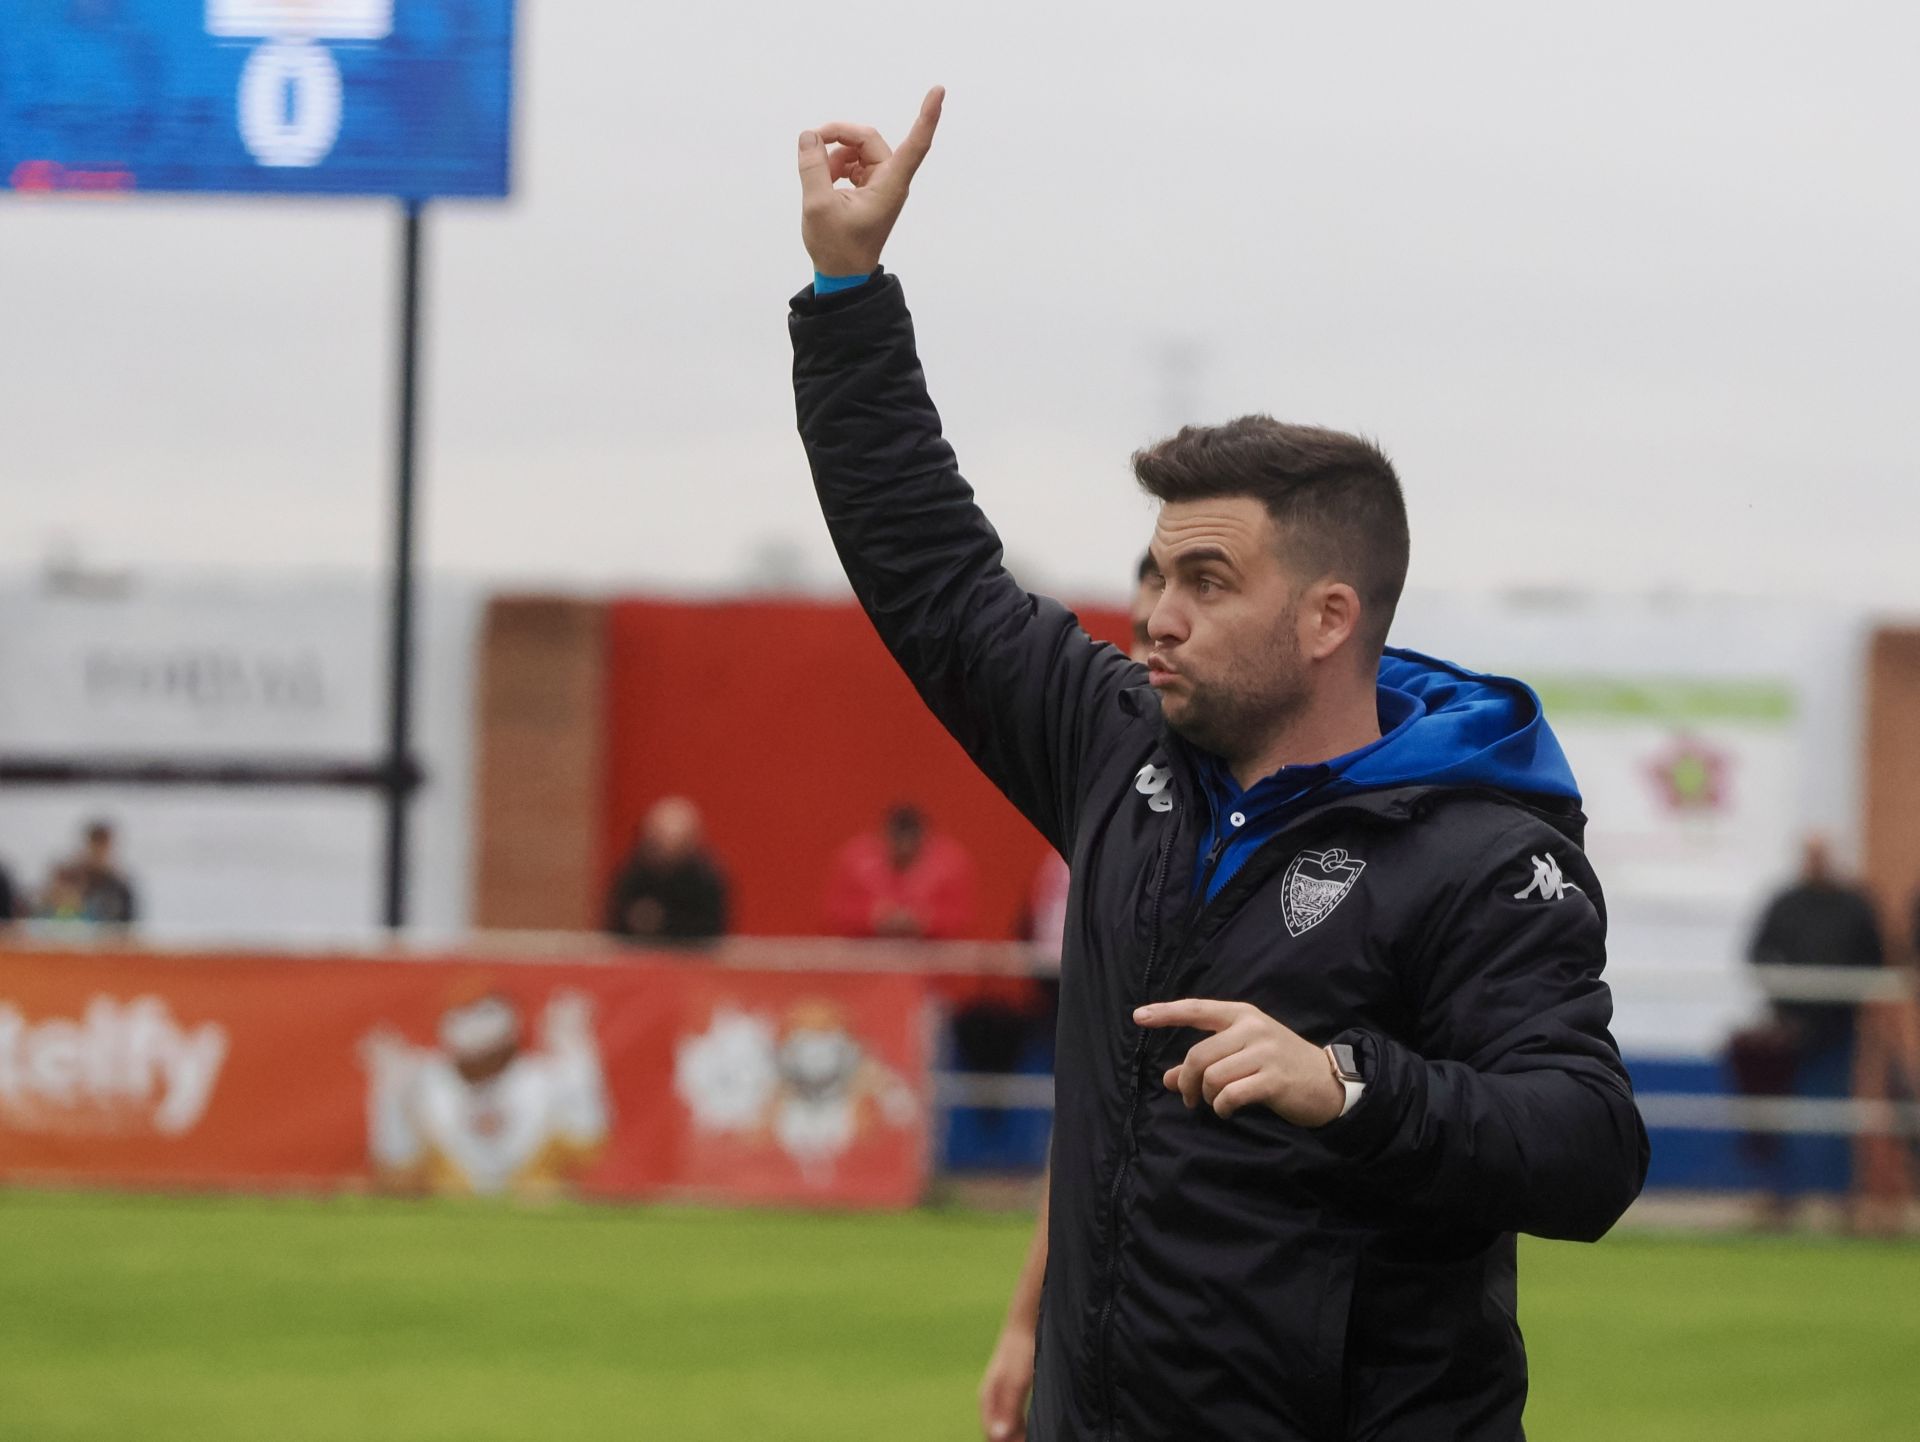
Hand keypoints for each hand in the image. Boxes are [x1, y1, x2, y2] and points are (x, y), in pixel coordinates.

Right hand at [797, 86, 944, 277]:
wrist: (842, 275)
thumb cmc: (837, 248)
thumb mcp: (818, 205)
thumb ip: (813, 167)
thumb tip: (809, 136)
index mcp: (890, 185)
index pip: (916, 144)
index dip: (927, 116)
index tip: (939, 90)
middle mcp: (891, 180)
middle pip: (869, 139)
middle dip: (841, 135)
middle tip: (813, 142)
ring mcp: (881, 184)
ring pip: (860, 149)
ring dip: (836, 153)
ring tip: (818, 175)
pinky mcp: (870, 189)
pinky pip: (855, 162)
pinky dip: (837, 164)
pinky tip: (824, 179)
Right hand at [978, 1318, 1034, 1441]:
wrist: (1026, 1323)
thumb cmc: (1021, 1351)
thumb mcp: (1016, 1381)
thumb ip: (1008, 1408)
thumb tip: (998, 1436)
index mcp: (988, 1399)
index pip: (992, 1435)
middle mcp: (991, 1399)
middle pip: (997, 1432)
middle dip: (1012, 1440)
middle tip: (1031, 1439)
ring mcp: (1001, 1394)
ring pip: (1006, 1425)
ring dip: (1017, 1434)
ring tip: (1035, 1436)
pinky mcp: (1012, 1389)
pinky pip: (1014, 1417)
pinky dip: (1022, 1426)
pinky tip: (1036, 1427)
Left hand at [1133, 999, 1345, 1126]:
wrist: (1329, 1082)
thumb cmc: (1280, 1066)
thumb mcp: (1243, 1056)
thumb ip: (1206, 1063)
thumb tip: (1169, 1079)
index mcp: (1242, 1015)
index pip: (1196, 1009)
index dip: (1165, 1013)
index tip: (1138, 1016)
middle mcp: (1252, 1028)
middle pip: (1198, 1055)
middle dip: (1186, 1081)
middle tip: (1189, 1099)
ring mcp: (1264, 1052)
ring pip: (1211, 1076)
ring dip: (1206, 1096)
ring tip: (1215, 1102)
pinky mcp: (1273, 1078)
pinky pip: (1230, 1095)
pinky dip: (1222, 1107)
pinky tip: (1228, 1110)